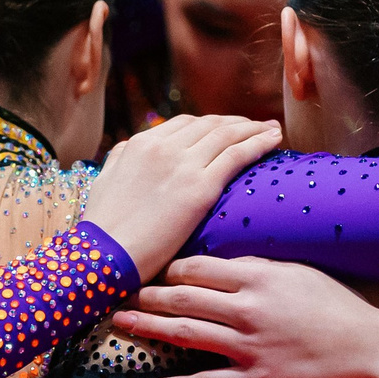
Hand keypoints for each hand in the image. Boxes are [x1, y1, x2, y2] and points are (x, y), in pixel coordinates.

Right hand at [81, 115, 281, 280]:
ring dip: (254, 128)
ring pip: (228, 134)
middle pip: (210, 124)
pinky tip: (273, 140)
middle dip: (236, 123)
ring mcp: (183, 164)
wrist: (105, 254)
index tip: (227, 129)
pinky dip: (259, 143)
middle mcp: (164, 146)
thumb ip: (121, 159)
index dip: (211, 124)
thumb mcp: (105, 180)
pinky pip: (237, 155)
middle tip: (256, 126)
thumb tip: (130, 148)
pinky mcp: (200, 187)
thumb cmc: (105, 227)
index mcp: (141, 144)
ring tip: (272, 129)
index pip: (186, 124)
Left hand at [116, 253, 378, 377]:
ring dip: (149, 329)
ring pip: (186, 334)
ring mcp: (249, 346)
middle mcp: (247, 309)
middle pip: (182, 298)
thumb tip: (223, 261)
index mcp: (257, 276)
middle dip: (146, 296)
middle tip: (118, 295)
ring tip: (120, 325)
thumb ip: (258, 266)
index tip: (151, 269)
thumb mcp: (297, 271)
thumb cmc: (337, 305)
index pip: (197, 267)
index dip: (168, 269)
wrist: (370, 348)